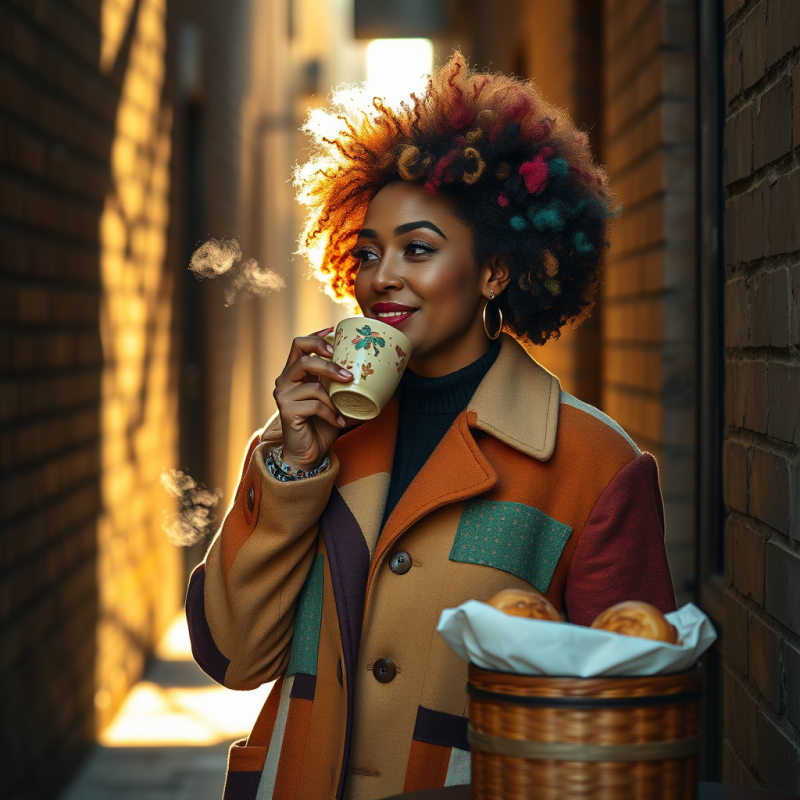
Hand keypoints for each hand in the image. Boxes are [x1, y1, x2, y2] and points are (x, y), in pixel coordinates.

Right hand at [272, 327, 353, 469]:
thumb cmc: (322, 423)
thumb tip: (375, 373)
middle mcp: (285, 380)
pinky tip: (338, 422)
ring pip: (311, 383)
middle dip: (329, 363)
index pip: (299, 345)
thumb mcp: (335, 399)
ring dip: (333, 395)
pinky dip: (330, 413)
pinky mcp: (286, 411)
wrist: (309, 452)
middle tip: (349, 375)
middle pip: (303, 357)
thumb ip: (342, 384)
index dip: (316, 336)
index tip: (334, 331)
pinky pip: (314, 405)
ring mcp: (283, 395)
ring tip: (343, 407)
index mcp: (294, 373)